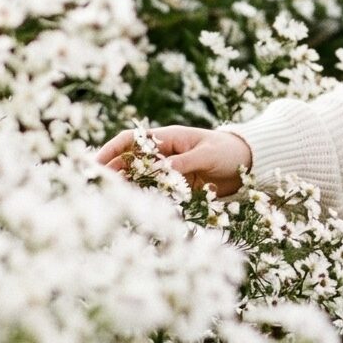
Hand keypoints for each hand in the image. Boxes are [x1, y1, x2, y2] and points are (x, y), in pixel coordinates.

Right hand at [93, 123, 252, 198]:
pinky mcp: (176, 185)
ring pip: (139, 177)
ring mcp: (168, 169)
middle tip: (95, 187)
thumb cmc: (228, 151)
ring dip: (125, 186)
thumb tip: (162, 169)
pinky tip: (133, 205)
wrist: (248, 163)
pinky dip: (143, 196)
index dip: (111, 149)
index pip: (132, 140)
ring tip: (109, 198)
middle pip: (130, 160)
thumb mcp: (207, 155)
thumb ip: (185, 162)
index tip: (95, 163)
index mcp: (168, 137)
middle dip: (111, 171)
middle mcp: (164, 152)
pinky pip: (154, 190)